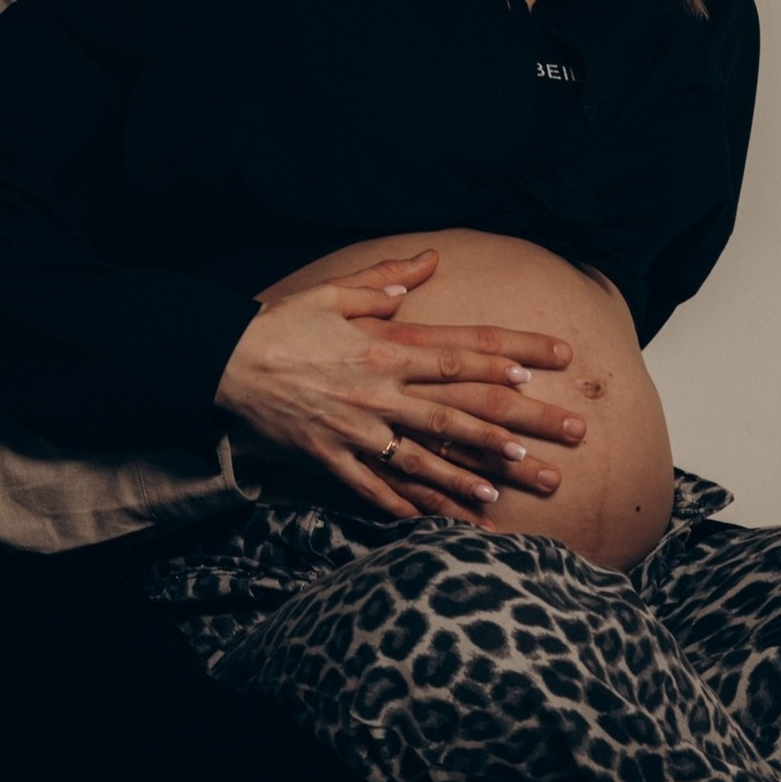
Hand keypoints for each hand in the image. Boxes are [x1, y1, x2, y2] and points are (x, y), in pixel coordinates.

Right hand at [215, 248, 586, 521]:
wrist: (221, 363)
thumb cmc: (278, 325)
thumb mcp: (331, 292)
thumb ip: (384, 278)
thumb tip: (428, 260)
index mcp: (385, 348)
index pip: (459, 355)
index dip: (505, 362)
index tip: (546, 368)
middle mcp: (379, 392)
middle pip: (458, 414)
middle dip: (513, 431)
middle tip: (559, 445)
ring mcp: (356, 430)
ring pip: (422, 459)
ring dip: (465, 478)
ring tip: (505, 495)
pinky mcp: (329, 457)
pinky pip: (372, 489)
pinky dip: (403, 507)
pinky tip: (433, 522)